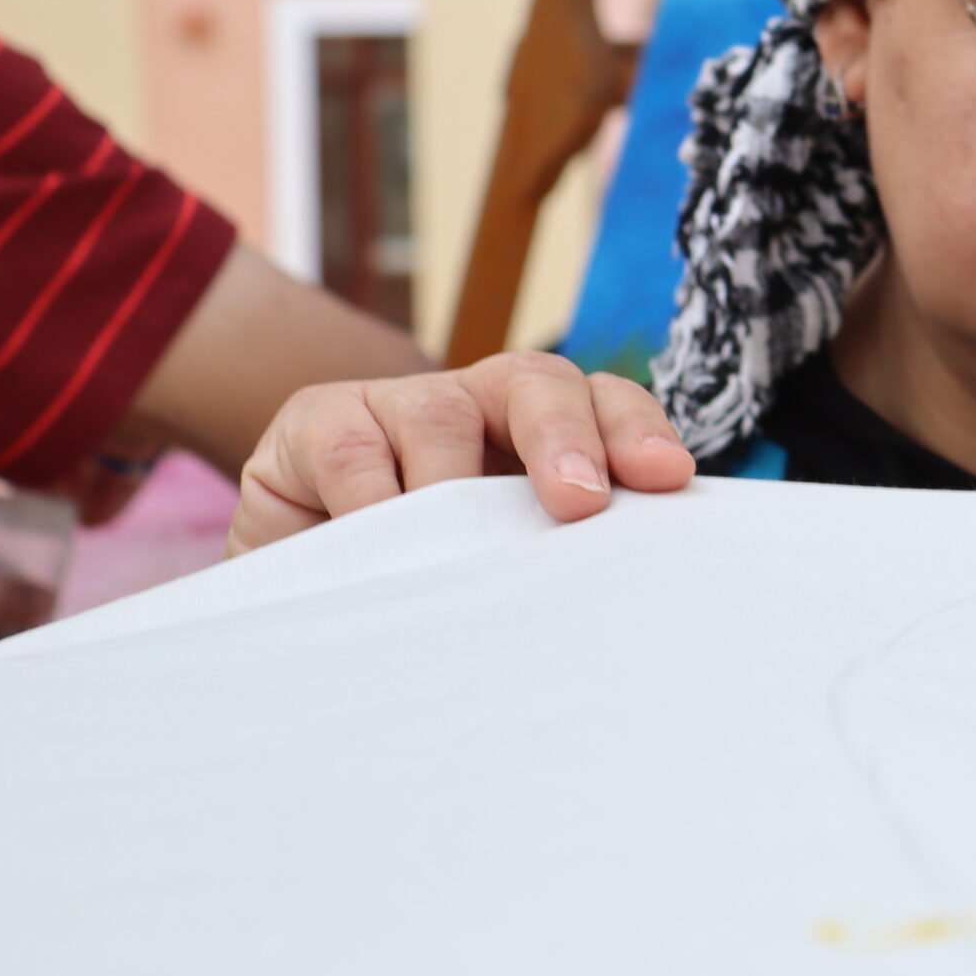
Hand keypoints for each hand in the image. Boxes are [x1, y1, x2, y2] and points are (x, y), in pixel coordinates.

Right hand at [230, 353, 695, 554]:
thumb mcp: (504, 570)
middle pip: (538, 384)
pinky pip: (354, 448)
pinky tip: (382, 552)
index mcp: (545, 433)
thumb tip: (625, 592)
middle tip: (580, 502)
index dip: (636, 432)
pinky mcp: (320, 422)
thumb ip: (559, 559)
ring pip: (442, 416)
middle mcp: (480, 405)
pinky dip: (373, 501)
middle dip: (567, 436)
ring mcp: (399, 405)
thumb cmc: (431, 586)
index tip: (667, 478)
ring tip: (467, 556)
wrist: (307, 591)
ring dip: (458, 486)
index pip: (607, 404)